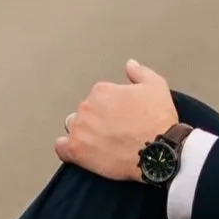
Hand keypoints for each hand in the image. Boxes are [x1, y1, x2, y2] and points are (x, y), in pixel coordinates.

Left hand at [56, 60, 179, 180]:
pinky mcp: (77, 150)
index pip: (99, 95)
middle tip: (115, 129)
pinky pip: (61, 147)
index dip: (112, 106)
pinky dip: (67, 148)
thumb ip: (140, 73)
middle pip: (86, 111)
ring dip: (84, 132)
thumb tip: (130, 65)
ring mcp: (80, 129)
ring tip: (102, 142)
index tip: (122, 114)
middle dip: (98, 118)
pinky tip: (80, 151)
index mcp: (102, 91)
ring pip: (74, 127)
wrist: (157, 152)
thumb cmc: (157, 122)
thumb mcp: (157, 87)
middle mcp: (87, 107)